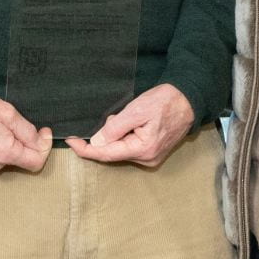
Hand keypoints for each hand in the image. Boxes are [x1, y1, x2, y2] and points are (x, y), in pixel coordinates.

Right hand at [0, 88, 51, 172]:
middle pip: (21, 160)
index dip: (44, 147)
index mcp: (5, 152)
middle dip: (24, 143)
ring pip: (6, 159)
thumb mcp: (8, 112)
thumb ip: (28, 131)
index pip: (36, 163)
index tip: (43, 132)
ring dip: (8, 145)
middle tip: (14, 123)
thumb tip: (41, 141)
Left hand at [65, 83, 194, 167]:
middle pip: (113, 152)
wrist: (189, 99)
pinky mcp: (153, 152)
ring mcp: (151, 157)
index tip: (70, 140)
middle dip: (105, 136)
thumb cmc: (165, 101)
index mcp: (143, 150)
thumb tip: (97, 141)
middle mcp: (147, 159)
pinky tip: (131, 122)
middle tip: (114, 115)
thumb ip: (115, 127)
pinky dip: (124, 135)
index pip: (106, 154)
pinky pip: (130, 147)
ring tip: (128, 116)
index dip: (85, 148)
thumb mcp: (136, 110)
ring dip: (116, 134)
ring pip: (121, 149)